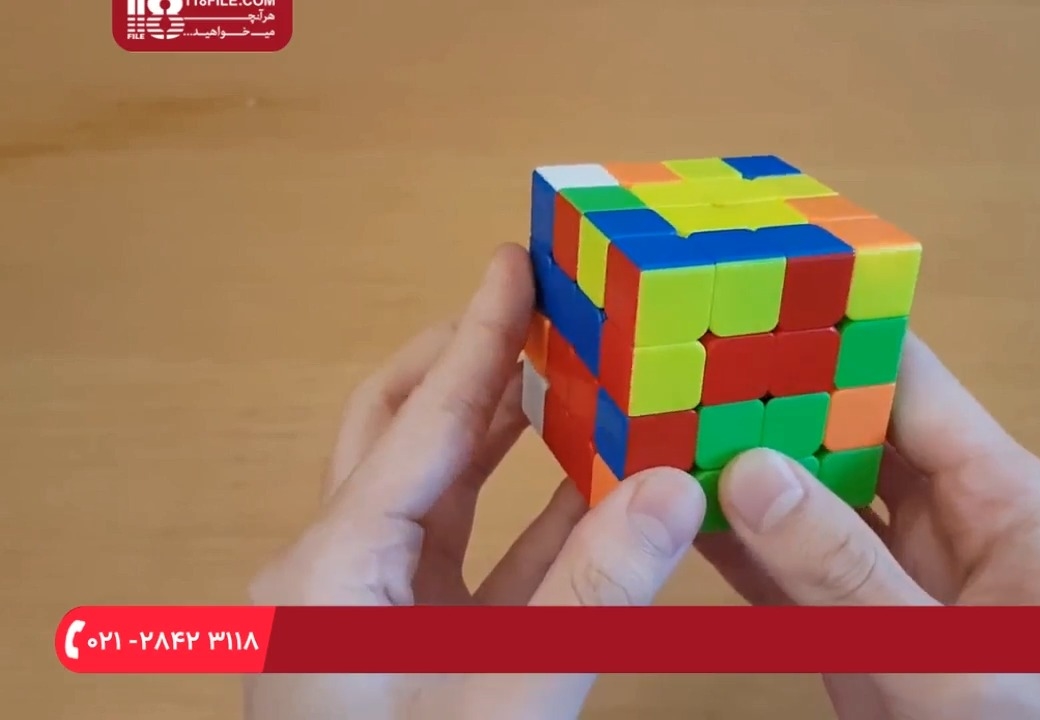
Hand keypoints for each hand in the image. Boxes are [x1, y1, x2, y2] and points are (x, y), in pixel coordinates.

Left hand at [245, 244, 706, 719]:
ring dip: (503, 435)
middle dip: (471, 364)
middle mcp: (338, 578)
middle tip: (537, 305)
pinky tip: (593, 490)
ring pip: (440, 495)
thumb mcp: (501, 698)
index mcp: (329, 573)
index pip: (419, 426)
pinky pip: (477, 564)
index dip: (478, 340)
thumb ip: (591, 593)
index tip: (517, 264)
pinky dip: (533, 520)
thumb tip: (677, 484)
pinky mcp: (415, 653)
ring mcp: (374, 616)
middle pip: (402, 434)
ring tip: (569, 374)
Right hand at [697, 333, 1039, 718]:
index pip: (912, 385)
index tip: (745, 299)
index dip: (833, 335)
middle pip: (851, 434)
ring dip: (744, 473)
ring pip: (814, 503)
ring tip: (656, 428)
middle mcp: (955, 525)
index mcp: (1010, 501)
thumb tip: (750, 470)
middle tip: (673, 365)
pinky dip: (742, 551)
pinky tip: (679, 522)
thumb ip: (852, 574)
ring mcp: (906, 583)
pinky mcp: (867, 637)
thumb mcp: (957, 664)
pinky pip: (797, 578)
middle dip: (770, 399)